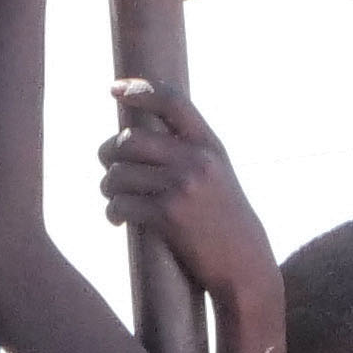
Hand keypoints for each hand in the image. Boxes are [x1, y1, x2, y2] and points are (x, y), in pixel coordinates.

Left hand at [98, 82, 274, 303]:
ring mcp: (182, 187)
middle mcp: (196, 159)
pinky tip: (117, 219)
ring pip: (118, 174)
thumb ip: (187, 151)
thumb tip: (136, 137)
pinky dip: (112, 212)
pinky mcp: (168, 217)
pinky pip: (119, 204)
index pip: (172, 101)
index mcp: (209, 143)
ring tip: (116, 199)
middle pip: (129, 140)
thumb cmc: (223, 219)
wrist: (244, 264)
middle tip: (109, 170)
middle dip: (108, 155)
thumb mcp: (216, 173)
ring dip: (108, 188)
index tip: (114, 88)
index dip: (140, 90)